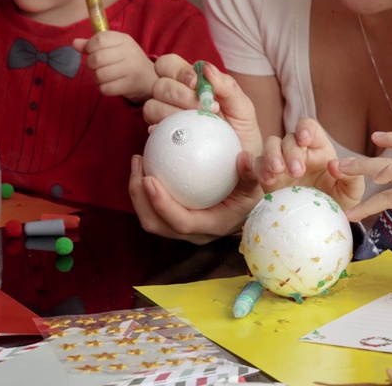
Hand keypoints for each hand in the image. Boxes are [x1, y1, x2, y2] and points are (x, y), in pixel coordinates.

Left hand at [74, 32, 156, 101]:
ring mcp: (130, 69)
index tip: (92, 51)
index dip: (89, 47)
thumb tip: (74, 43)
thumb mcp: (113, 47)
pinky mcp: (129, 85)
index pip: (99, 39)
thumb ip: (93, 44)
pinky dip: (103, 88)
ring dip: (97, 78)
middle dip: (91, 65)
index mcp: (123, 39)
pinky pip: (105, 89)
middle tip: (97, 66)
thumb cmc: (127, 60)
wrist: (149, 78)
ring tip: (104, 76)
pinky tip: (110, 84)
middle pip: (97, 58)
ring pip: (99, 75)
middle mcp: (129, 52)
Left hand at [128, 152, 263, 243]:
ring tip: (138, 161)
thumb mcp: (254, 186)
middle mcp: (193, 233)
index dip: (161, 204)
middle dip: (139, 197)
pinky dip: (144, 190)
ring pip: (150, 218)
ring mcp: (181, 228)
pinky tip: (147, 163)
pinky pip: (152, 208)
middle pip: (156, 224)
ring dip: (137, 193)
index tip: (150, 178)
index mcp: (212, 226)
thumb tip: (244, 158)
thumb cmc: (251, 197)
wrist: (248, 210)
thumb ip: (251, 173)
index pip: (181, 222)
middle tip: (139, 162)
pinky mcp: (174, 220)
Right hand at [145, 57, 262, 155]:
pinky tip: (180, 137)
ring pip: (151, 106)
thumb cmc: (241, 133)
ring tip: (196, 126)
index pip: (169, 65)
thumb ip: (228, 86)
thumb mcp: (243, 108)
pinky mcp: (161, 139)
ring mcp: (164, 118)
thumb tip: (207, 68)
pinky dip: (162, 131)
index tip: (196, 85)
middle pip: (159, 84)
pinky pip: (151, 130)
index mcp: (190, 83)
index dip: (179, 71)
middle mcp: (173, 97)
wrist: (238, 165)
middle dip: (181, 95)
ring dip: (172, 113)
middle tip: (205, 109)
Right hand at [257, 118, 363, 209]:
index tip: (305, 139)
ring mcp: (282, 162)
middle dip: (292, 152)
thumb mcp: (351, 193)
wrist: (318, 225)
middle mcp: (299, 152)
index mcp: (319, 149)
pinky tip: (268, 180)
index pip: (310, 128)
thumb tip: (334, 165)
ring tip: (278, 171)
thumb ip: (351, 178)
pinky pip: (259, 164)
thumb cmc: (336, 203)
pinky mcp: (268, 176)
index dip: (305, 128)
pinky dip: (261, 169)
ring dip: (273, 155)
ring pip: (271, 145)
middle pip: (289, 138)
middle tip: (297, 171)